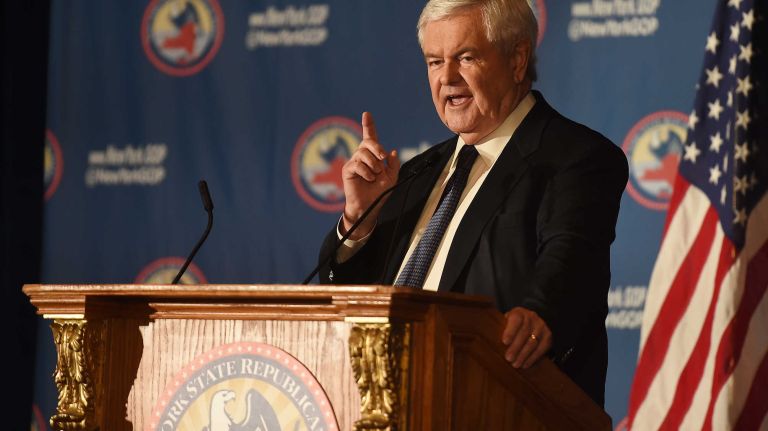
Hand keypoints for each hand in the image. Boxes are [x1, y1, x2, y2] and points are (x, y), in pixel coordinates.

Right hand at [341, 112, 400, 238]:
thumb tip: (392, 152)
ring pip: (363, 153)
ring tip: (375, 175)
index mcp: (373, 155)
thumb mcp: (392, 177)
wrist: (370, 206)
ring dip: (373, 164)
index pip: (370, 137)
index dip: (368, 125)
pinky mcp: (348, 170)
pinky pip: (357, 165)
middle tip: (383, 158)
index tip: (366, 114)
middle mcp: (362, 156)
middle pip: (368, 142)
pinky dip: (366, 172)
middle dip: (377, 148)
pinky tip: (368, 179)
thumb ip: (393, 164)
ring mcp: (354, 162)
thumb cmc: (380, 191)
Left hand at [501, 307, 552, 368]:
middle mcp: (532, 318)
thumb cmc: (515, 324)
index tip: (504, 342)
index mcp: (519, 313)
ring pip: (532, 343)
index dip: (510, 331)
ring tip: (515, 364)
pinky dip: (532, 358)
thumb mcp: (508, 320)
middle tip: (508, 358)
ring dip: (523, 355)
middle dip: (516, 347)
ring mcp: (541, 327)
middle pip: (524, 333)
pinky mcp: (548, 337)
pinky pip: (540, 349)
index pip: (516, 320)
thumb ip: (502, 327)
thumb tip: (491, 341)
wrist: (536, 319)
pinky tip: (525, 364)